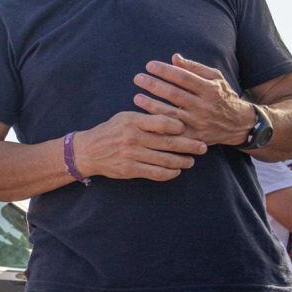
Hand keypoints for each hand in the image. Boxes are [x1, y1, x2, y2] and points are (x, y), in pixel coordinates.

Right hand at [73, 111, 206, 181]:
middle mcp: (133, 138)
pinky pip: (156, 173)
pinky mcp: (131, 169)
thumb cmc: (111, 131)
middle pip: (168, 142)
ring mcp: (132, 155)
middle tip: (202, 147)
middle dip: (189, 145)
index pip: (162, 122)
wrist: (88, 151)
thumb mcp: (125, 117)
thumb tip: (174, 119)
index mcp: (133, 121)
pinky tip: (176, 171)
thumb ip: (147, 117)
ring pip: (165, 160)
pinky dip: (169, 173)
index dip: (179, 126)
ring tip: (191, 161)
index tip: (188, 128)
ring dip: (182, 161)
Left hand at [133, 54, 253, 145]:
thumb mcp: (215, 78)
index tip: (149, 65)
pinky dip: (159, 126)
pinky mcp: (195, 137)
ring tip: (136, 97)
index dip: (165, 70)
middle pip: (174, 94)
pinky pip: (173, 132)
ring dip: (151, 105)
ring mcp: (199, 123)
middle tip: (138, 78)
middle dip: (154, 85)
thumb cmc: (223, 96)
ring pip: (171, 114)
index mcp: (210, 89)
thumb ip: (195, 68)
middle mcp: (205, 106)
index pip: (183, 77)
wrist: (239, 124)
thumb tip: (174, 58)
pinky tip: (145, 119)